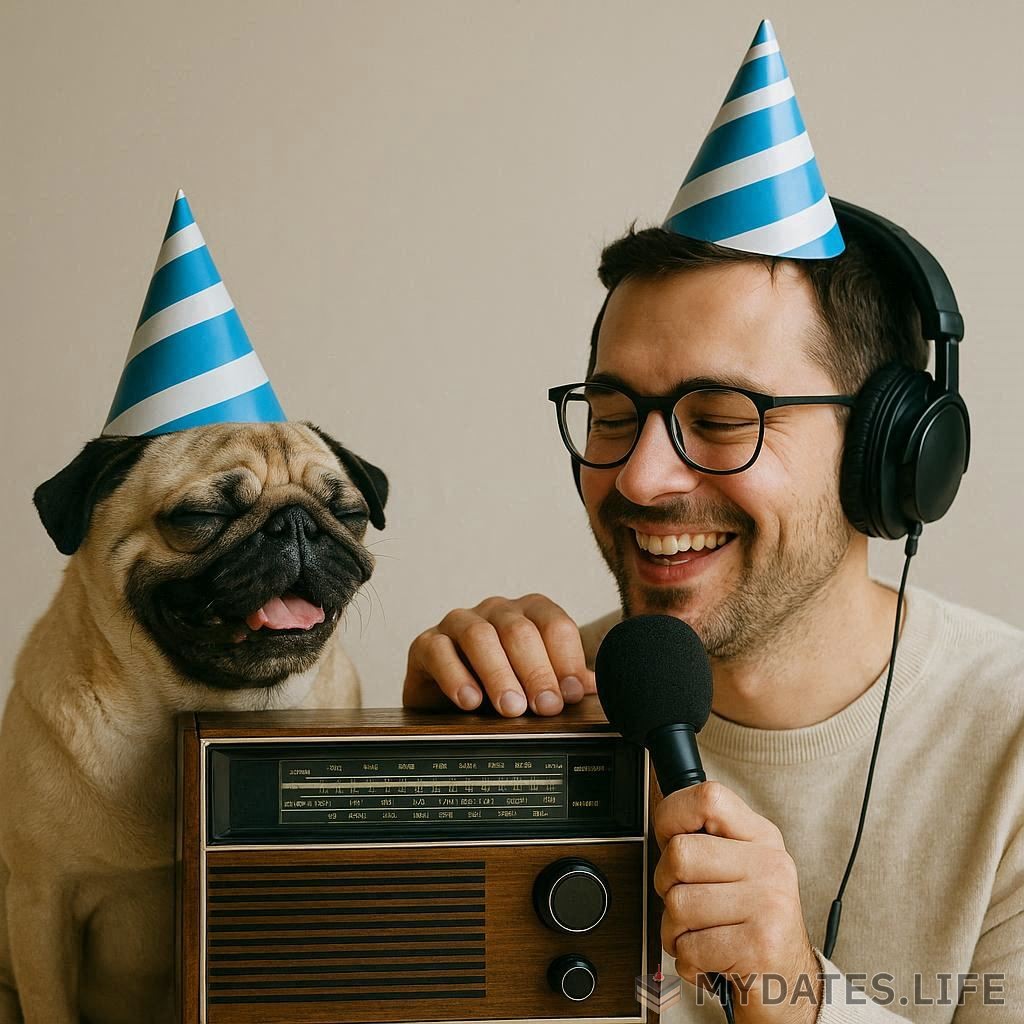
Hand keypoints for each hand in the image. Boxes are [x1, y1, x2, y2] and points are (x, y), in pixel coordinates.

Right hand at [402, 594, 596, 715]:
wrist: (447, 695)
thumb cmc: (501, 683)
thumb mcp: (539, 683)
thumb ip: (569, 682)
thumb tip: (603, 689)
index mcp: (530, 612)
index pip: (554, 624)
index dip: (566, 659)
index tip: (571, 693)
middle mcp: (496, 610)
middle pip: (519, 631)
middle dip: (536, 671)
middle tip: (545, 707)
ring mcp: (459, 622)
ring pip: (480, 637)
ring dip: (499, 674)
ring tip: (511, 708)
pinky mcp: (427, 642)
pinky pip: (440, 651)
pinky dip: (456, 676)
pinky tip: (470, 701)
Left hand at [653, 781, 821, 1023]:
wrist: (790, 983)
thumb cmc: (750, 922)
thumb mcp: (737, 868)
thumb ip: (705, 840)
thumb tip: (664, 821)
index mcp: (762, 837)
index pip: (709, 798)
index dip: (673, 815)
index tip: (670, 839)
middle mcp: (770, 864)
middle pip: (679, 854)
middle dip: (666, 885)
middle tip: (688, 903)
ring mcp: (769, 904)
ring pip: (678, 904)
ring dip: (676, 931)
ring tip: (701, 935)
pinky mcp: (759, 947)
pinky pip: (689, 947)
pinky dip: (688, 960)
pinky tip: (710, 958)